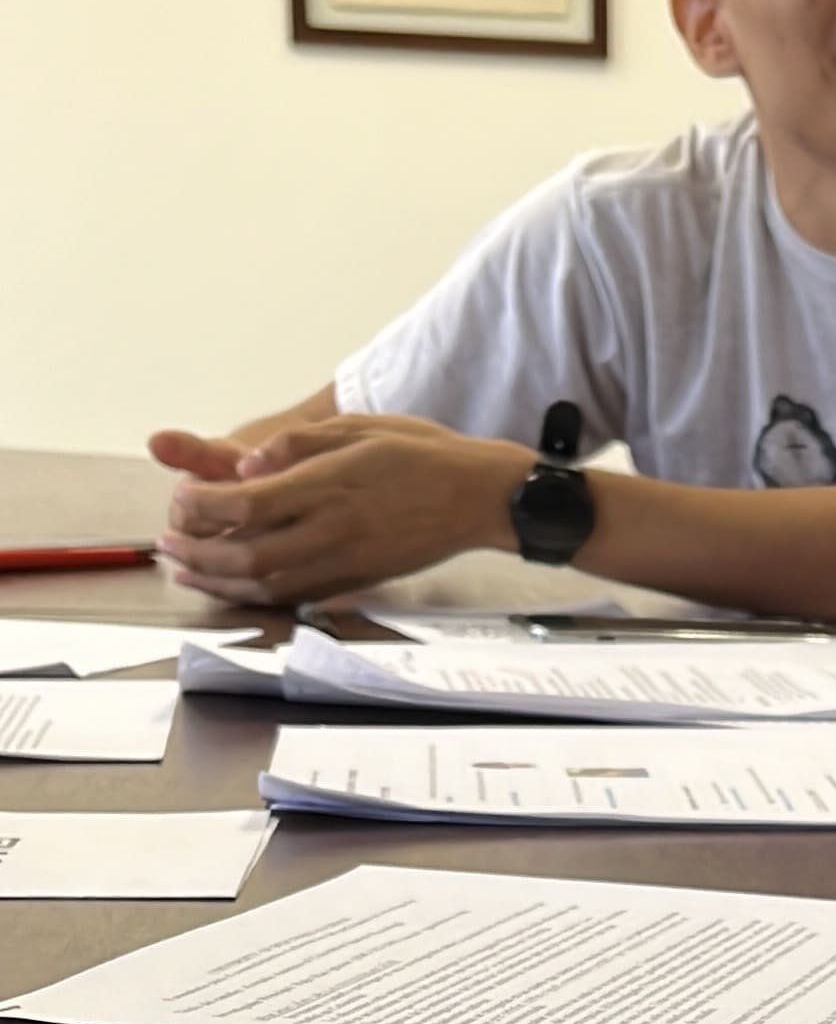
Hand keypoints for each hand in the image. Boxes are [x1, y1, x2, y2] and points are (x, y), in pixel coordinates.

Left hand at [153, 417, 526, 605]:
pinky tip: (233, 586)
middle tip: (166, 542)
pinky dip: (252, 595)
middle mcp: (334, 530)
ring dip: (215, 582)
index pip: (246, 505)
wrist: (481, 497)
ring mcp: (347, 561)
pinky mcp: (357, 579)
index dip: (203, 506)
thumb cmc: (425, 455)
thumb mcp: (362, 426)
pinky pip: (293, 596)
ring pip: (265, 585)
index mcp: (332, 486)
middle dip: (195, 553)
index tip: (181, 496)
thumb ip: (299, 445)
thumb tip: (246, 467)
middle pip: (245, 556)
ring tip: (184, 570)